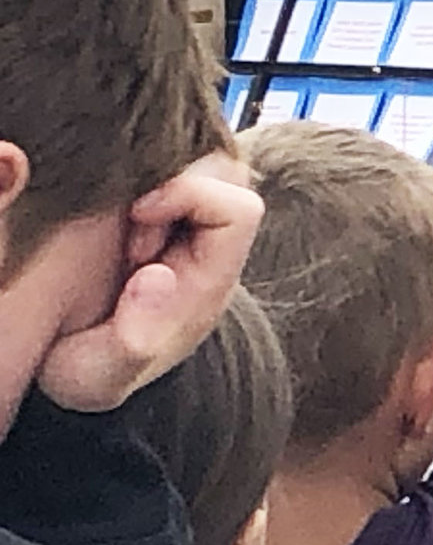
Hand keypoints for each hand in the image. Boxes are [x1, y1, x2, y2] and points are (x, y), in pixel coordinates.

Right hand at [38, 156, 262, 411]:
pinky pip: (165, 176)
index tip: (140, 217)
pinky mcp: (157, 219)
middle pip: (226, 175)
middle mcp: (210, 248)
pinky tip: (114, 226)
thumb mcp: (100, 377)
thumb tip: (157, 276)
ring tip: (121, 236)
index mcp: (213, 278)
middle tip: (129, 237)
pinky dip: (140, 185)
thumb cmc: (93, 373)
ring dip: (156, 186)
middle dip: (173, 187)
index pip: (241, 209)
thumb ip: (132, 341)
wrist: (78, 375)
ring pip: (199, 168)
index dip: (194, 196)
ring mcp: (187, 231)